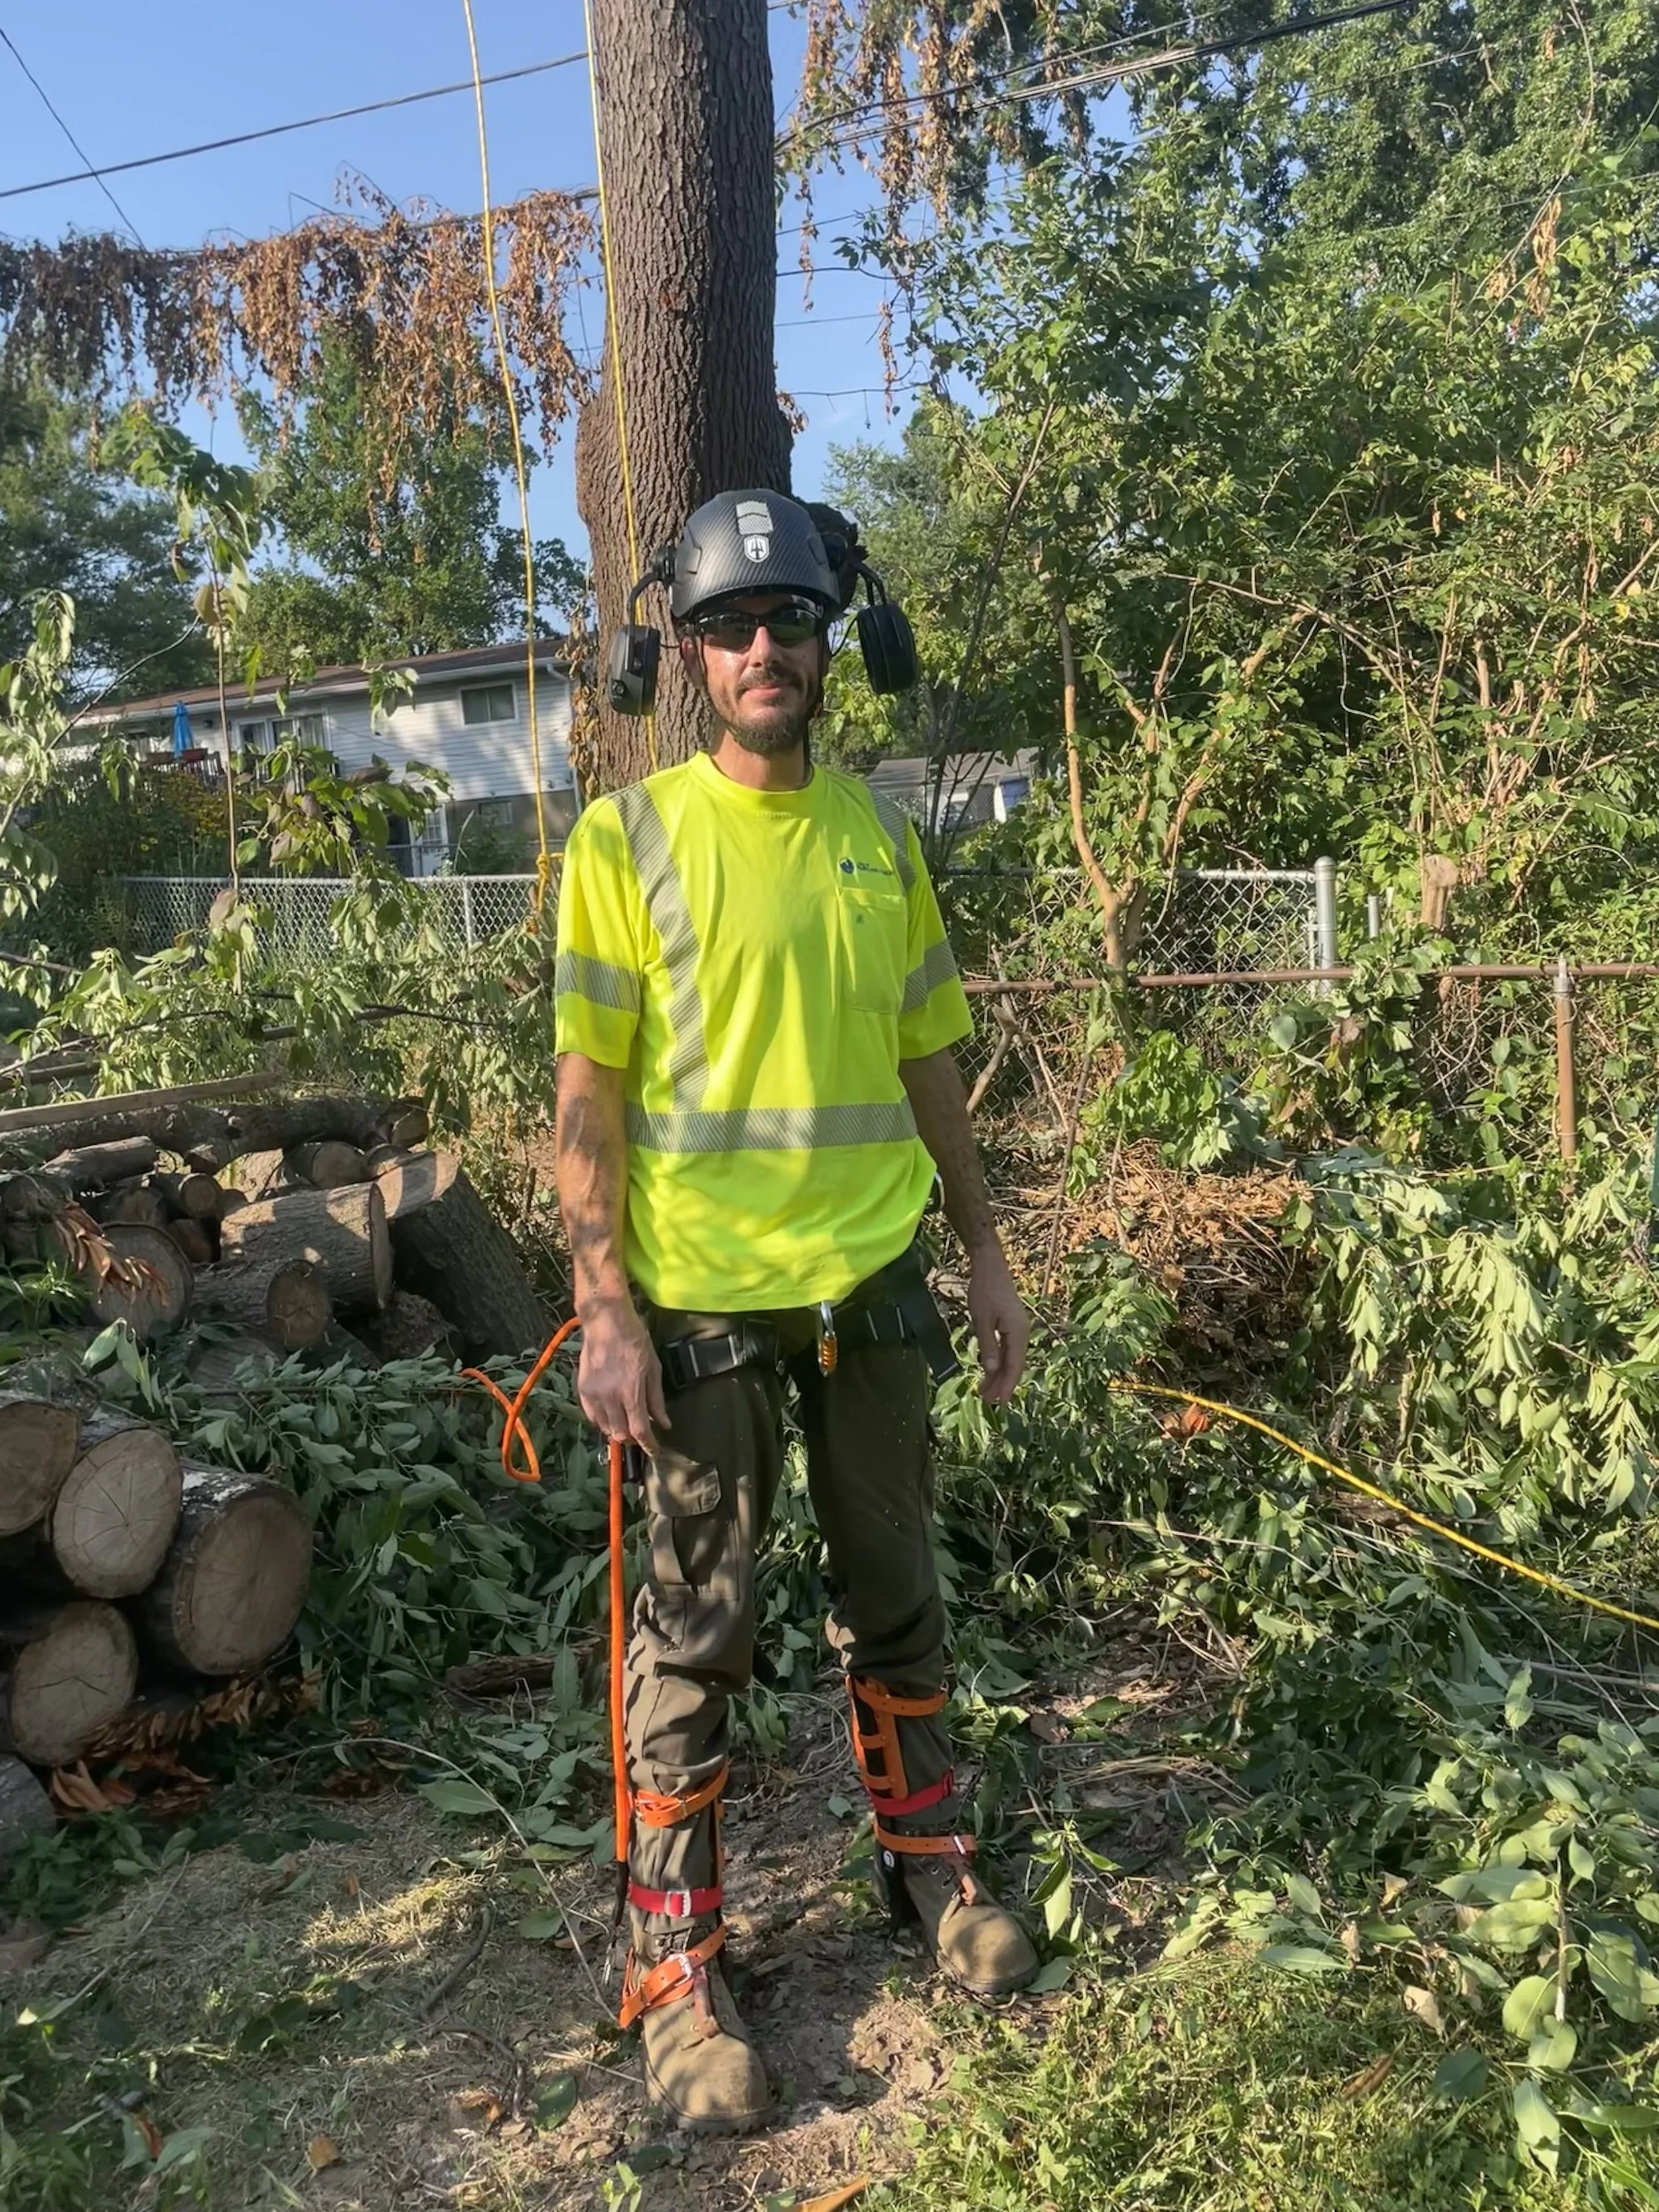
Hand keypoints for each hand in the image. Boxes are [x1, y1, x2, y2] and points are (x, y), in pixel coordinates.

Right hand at [576, 1297, 667, 1451]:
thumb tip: (663, 1423)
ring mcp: (594, 1394)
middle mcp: (610, 1397)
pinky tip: (610, 1414)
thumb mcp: (653, 1368)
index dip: (648, 1446)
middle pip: (620, 1434)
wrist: (606, 1322)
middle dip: (632, 1439)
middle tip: (640, 1433)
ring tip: (625, 1422)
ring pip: (604, 1428)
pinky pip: (591, 1416)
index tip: (654, 1452)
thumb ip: (656, 1399)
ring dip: (617, 1431)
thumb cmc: (635, 1341)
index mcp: (631, 1392)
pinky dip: (602, 1421)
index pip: (639, 1430)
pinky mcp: (582, 1390)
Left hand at [966, 1241, 1029, 1404]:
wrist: (990, 1267)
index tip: (999, 1403)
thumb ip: (987, 1346)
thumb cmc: (984, 1291)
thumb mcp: (981, 1320)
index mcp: (1018, 1333)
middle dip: (1002, 1384)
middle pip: (1014, 1365)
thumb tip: (993, 1371)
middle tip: (988, 1402)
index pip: (1014, 1367)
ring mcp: (1018, 1329)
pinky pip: (1007, 1349)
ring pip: (1011, 1359)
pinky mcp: (1011, 1325)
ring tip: (986, 1391)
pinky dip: (999, 1362)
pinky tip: (990, 1371)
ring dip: (999, 1375)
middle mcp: (1022, 1333)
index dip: (1007, 1386)